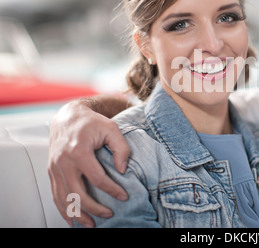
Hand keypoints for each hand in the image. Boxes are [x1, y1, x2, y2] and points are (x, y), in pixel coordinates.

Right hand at [48, 101, 129, 226]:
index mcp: (78, 151)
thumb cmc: (91, 122)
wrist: (67, 116)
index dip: (112, 190)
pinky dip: (63, 209)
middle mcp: (63, 162)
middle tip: (109, 214)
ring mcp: (54, 168)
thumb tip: (122, 170)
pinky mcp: (51, 171)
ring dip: (77, 214)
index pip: (97, 178)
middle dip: (94, 208)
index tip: (123, 196)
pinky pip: (55, 195)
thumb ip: (121, 148)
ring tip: (91, 224)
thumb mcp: (112, 129)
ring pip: (64, 198)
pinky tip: (72, 220)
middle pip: (78, 193)